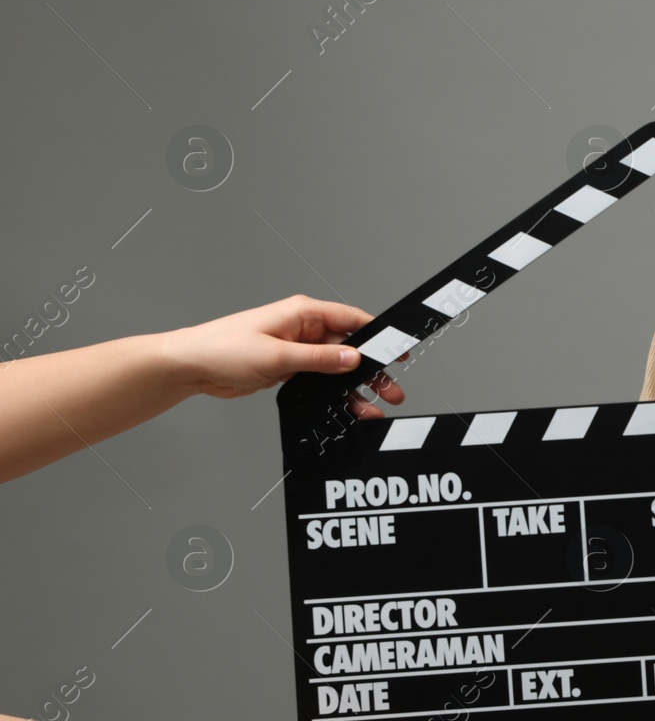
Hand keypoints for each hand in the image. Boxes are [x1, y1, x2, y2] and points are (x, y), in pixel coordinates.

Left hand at [161, 295, 406, 417]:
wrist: (190, 367)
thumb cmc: (221, 349)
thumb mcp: (276, 355)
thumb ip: (318, 358)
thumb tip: (352, 358)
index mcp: (302, 313)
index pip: (352, 319)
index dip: (378, 335)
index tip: (398, 350)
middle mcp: (303, 328)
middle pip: (349, 347)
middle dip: (372, 369)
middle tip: (392, 389)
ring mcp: (297, 348)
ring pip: (337, 368)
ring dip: (355, 387)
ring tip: (375, 405)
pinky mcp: (289, 367)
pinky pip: (321, 380)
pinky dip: (335, 394)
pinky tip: (347, 408)